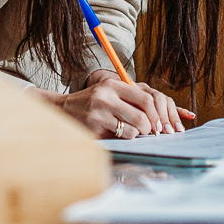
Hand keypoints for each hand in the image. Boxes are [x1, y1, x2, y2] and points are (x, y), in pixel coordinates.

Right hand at [46, 70, 195, 137]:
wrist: (63, 110)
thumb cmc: (91, 104)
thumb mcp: (109, 94)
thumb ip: (130, 100)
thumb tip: (157, 116)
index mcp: (113, 85)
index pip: (146, 97)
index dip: (157, 113)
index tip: (159, 123)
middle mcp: (107, 96)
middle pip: (143, 115)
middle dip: (150, 127)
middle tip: (150, 132)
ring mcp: (100, 111)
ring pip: (134, 128)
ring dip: (138, 133)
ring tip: (132, 132)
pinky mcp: (95, 126)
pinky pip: (121, 135)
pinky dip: (126, 137)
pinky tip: (118, 134)